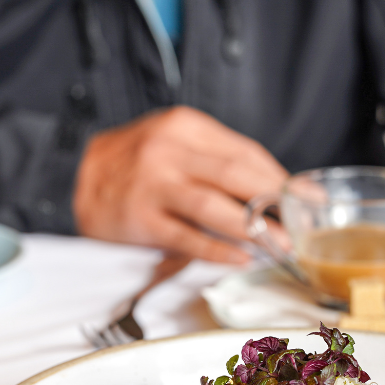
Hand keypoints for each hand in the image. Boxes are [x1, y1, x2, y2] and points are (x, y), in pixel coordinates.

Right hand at [72, 106, 287, 262]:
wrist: (77, 177)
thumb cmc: (139, 165)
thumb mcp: (177, 145)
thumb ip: (219, 162)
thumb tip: (278, 191)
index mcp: (186, 126)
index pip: (245, 152)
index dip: (281, 178)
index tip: (308, 199)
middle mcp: (169, 150)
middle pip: (236, 175)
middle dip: (276, 202)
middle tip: (304, 224)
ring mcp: (153, 184)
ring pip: (214, 206)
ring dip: (253, 229)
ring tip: (281, 245)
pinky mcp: (139, 218)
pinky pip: (186, 237)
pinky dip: (217, 249)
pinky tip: (240, 257)